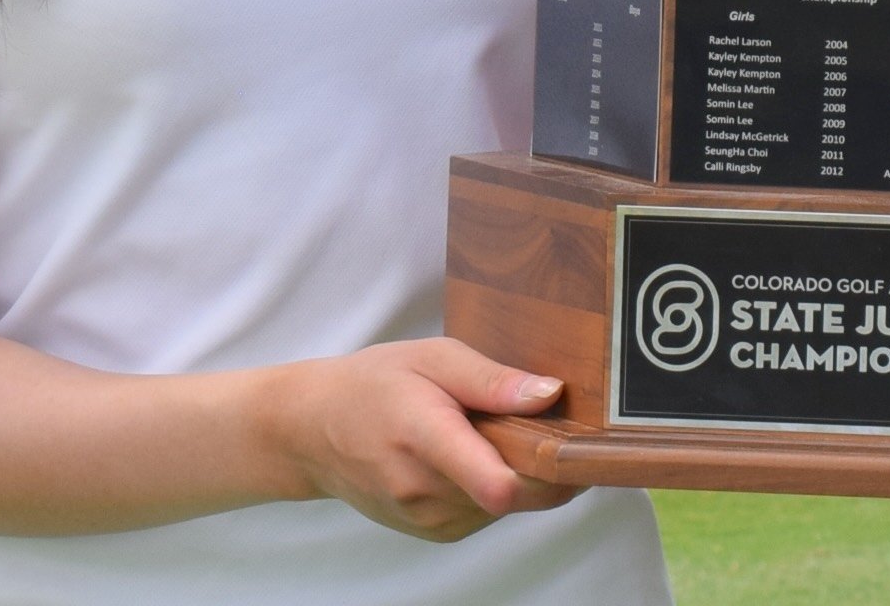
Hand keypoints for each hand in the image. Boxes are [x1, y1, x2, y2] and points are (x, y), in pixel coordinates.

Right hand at [262, 338, 578, 542]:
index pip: (496, 484)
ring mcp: (428, 519)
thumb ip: (492, 379)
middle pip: (518, 494)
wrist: (315, 432)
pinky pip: (491, 513)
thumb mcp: (433, 357)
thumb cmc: (374, 385)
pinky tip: (481, 453)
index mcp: (425, 437)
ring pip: (510, 506)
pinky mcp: (435, 532)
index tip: (573, 442)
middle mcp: (425, 491)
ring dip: (523, 474)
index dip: (548, 470)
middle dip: (546, 463)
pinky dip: (501, 485)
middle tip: (545, 420)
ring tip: (497, 430)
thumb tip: (550, 393)